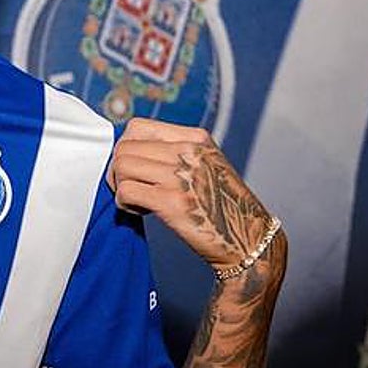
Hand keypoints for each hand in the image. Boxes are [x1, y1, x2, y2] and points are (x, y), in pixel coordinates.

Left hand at [108, 117, 272, 275]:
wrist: (249, 240)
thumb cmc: (223, 207)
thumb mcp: (206, 164)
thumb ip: (175, 151)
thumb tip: (128, 149)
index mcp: (196, 138)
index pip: (138, 127)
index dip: (125, 148)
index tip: (132, 168)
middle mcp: (189, 151)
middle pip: (125, 147)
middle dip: (118, 170)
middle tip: (130, 189)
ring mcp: (181, 175)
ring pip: (122, 166)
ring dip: (120, 186)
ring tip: (137, 201)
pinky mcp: (172, 202)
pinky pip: (126, 190)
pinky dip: (124, 203)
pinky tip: (140, 212)